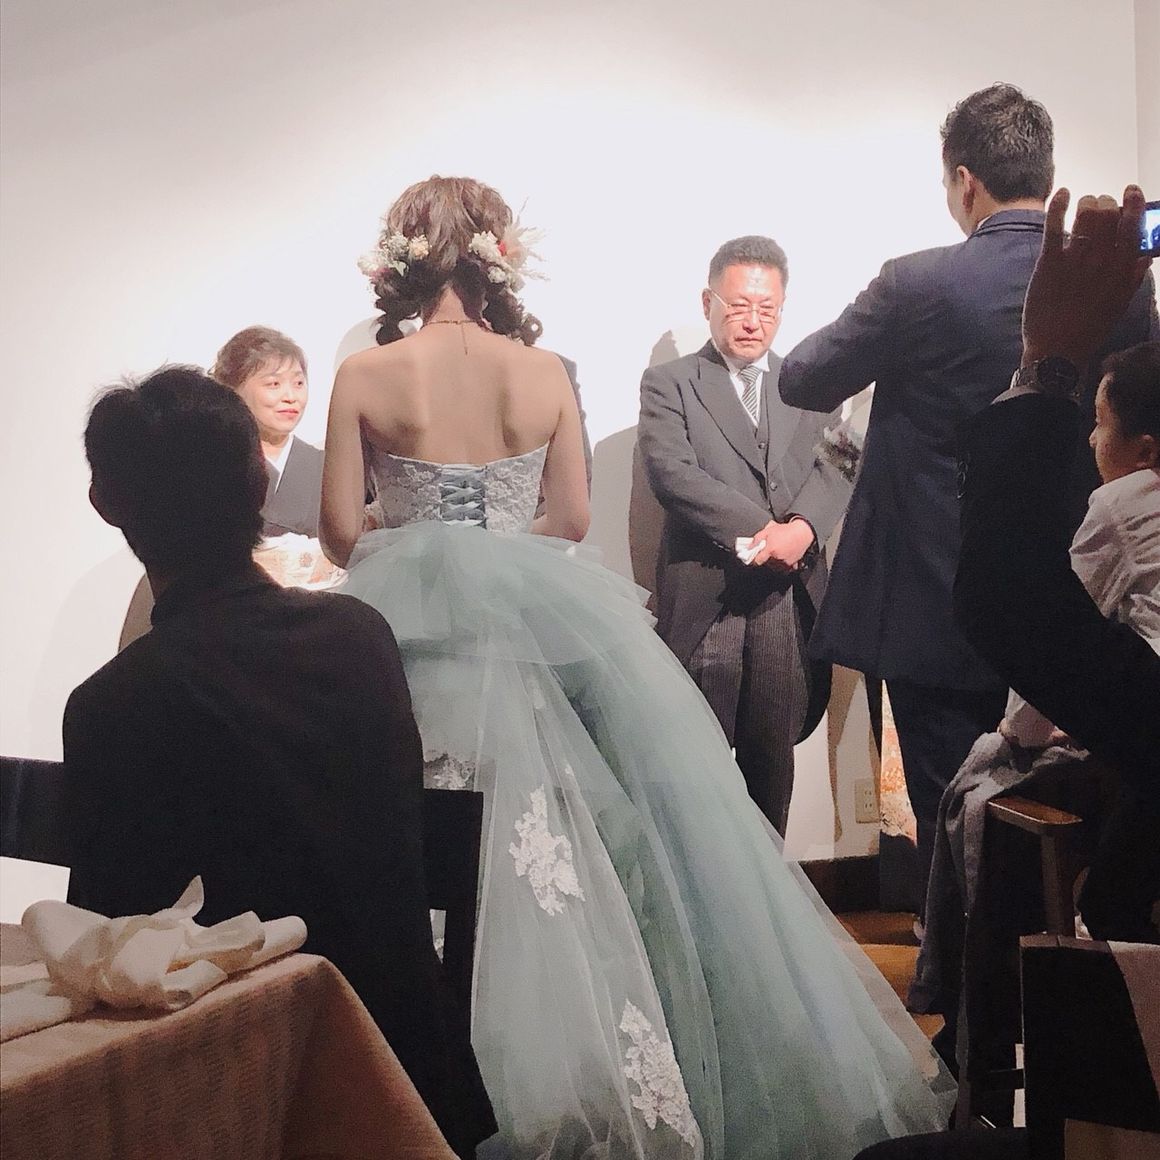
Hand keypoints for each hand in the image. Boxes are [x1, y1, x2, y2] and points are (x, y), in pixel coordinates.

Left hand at [751, 518, 813, 570]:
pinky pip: (785, 568)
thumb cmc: (787, 530)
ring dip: (774, 562)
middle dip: (766, 558)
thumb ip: (757, 539)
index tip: (755, 558)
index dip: (755, 559)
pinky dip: (784, 564)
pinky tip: (784, 556)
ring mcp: (786, 562)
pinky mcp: (793, 564)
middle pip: (766, 564)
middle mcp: (778, 557)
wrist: (803, 532)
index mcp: (771, 549)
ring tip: (777, 552)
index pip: (758, 561)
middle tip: (769, 550)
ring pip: (775, 567)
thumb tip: (749, 546)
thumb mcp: (768, 530)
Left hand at [1022, 185, 1151, 368]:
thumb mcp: (1120, 304)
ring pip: (1086, 216)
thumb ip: (1133, 278)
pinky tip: (1061, 193)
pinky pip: (1055, 226)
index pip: (1134, 225)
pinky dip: (1058, 205)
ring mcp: (1075, 261)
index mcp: (1122, 270)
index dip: (1133, 203)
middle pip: (1109, 215)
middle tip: (1101, 205)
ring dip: (1087, 203)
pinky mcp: (1049, 264)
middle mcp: (1102, 261)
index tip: (1130, 192)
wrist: (1057, 352)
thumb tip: (1145, 255)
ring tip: (1084, 204)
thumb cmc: (1089, 330)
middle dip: (1107, 203)